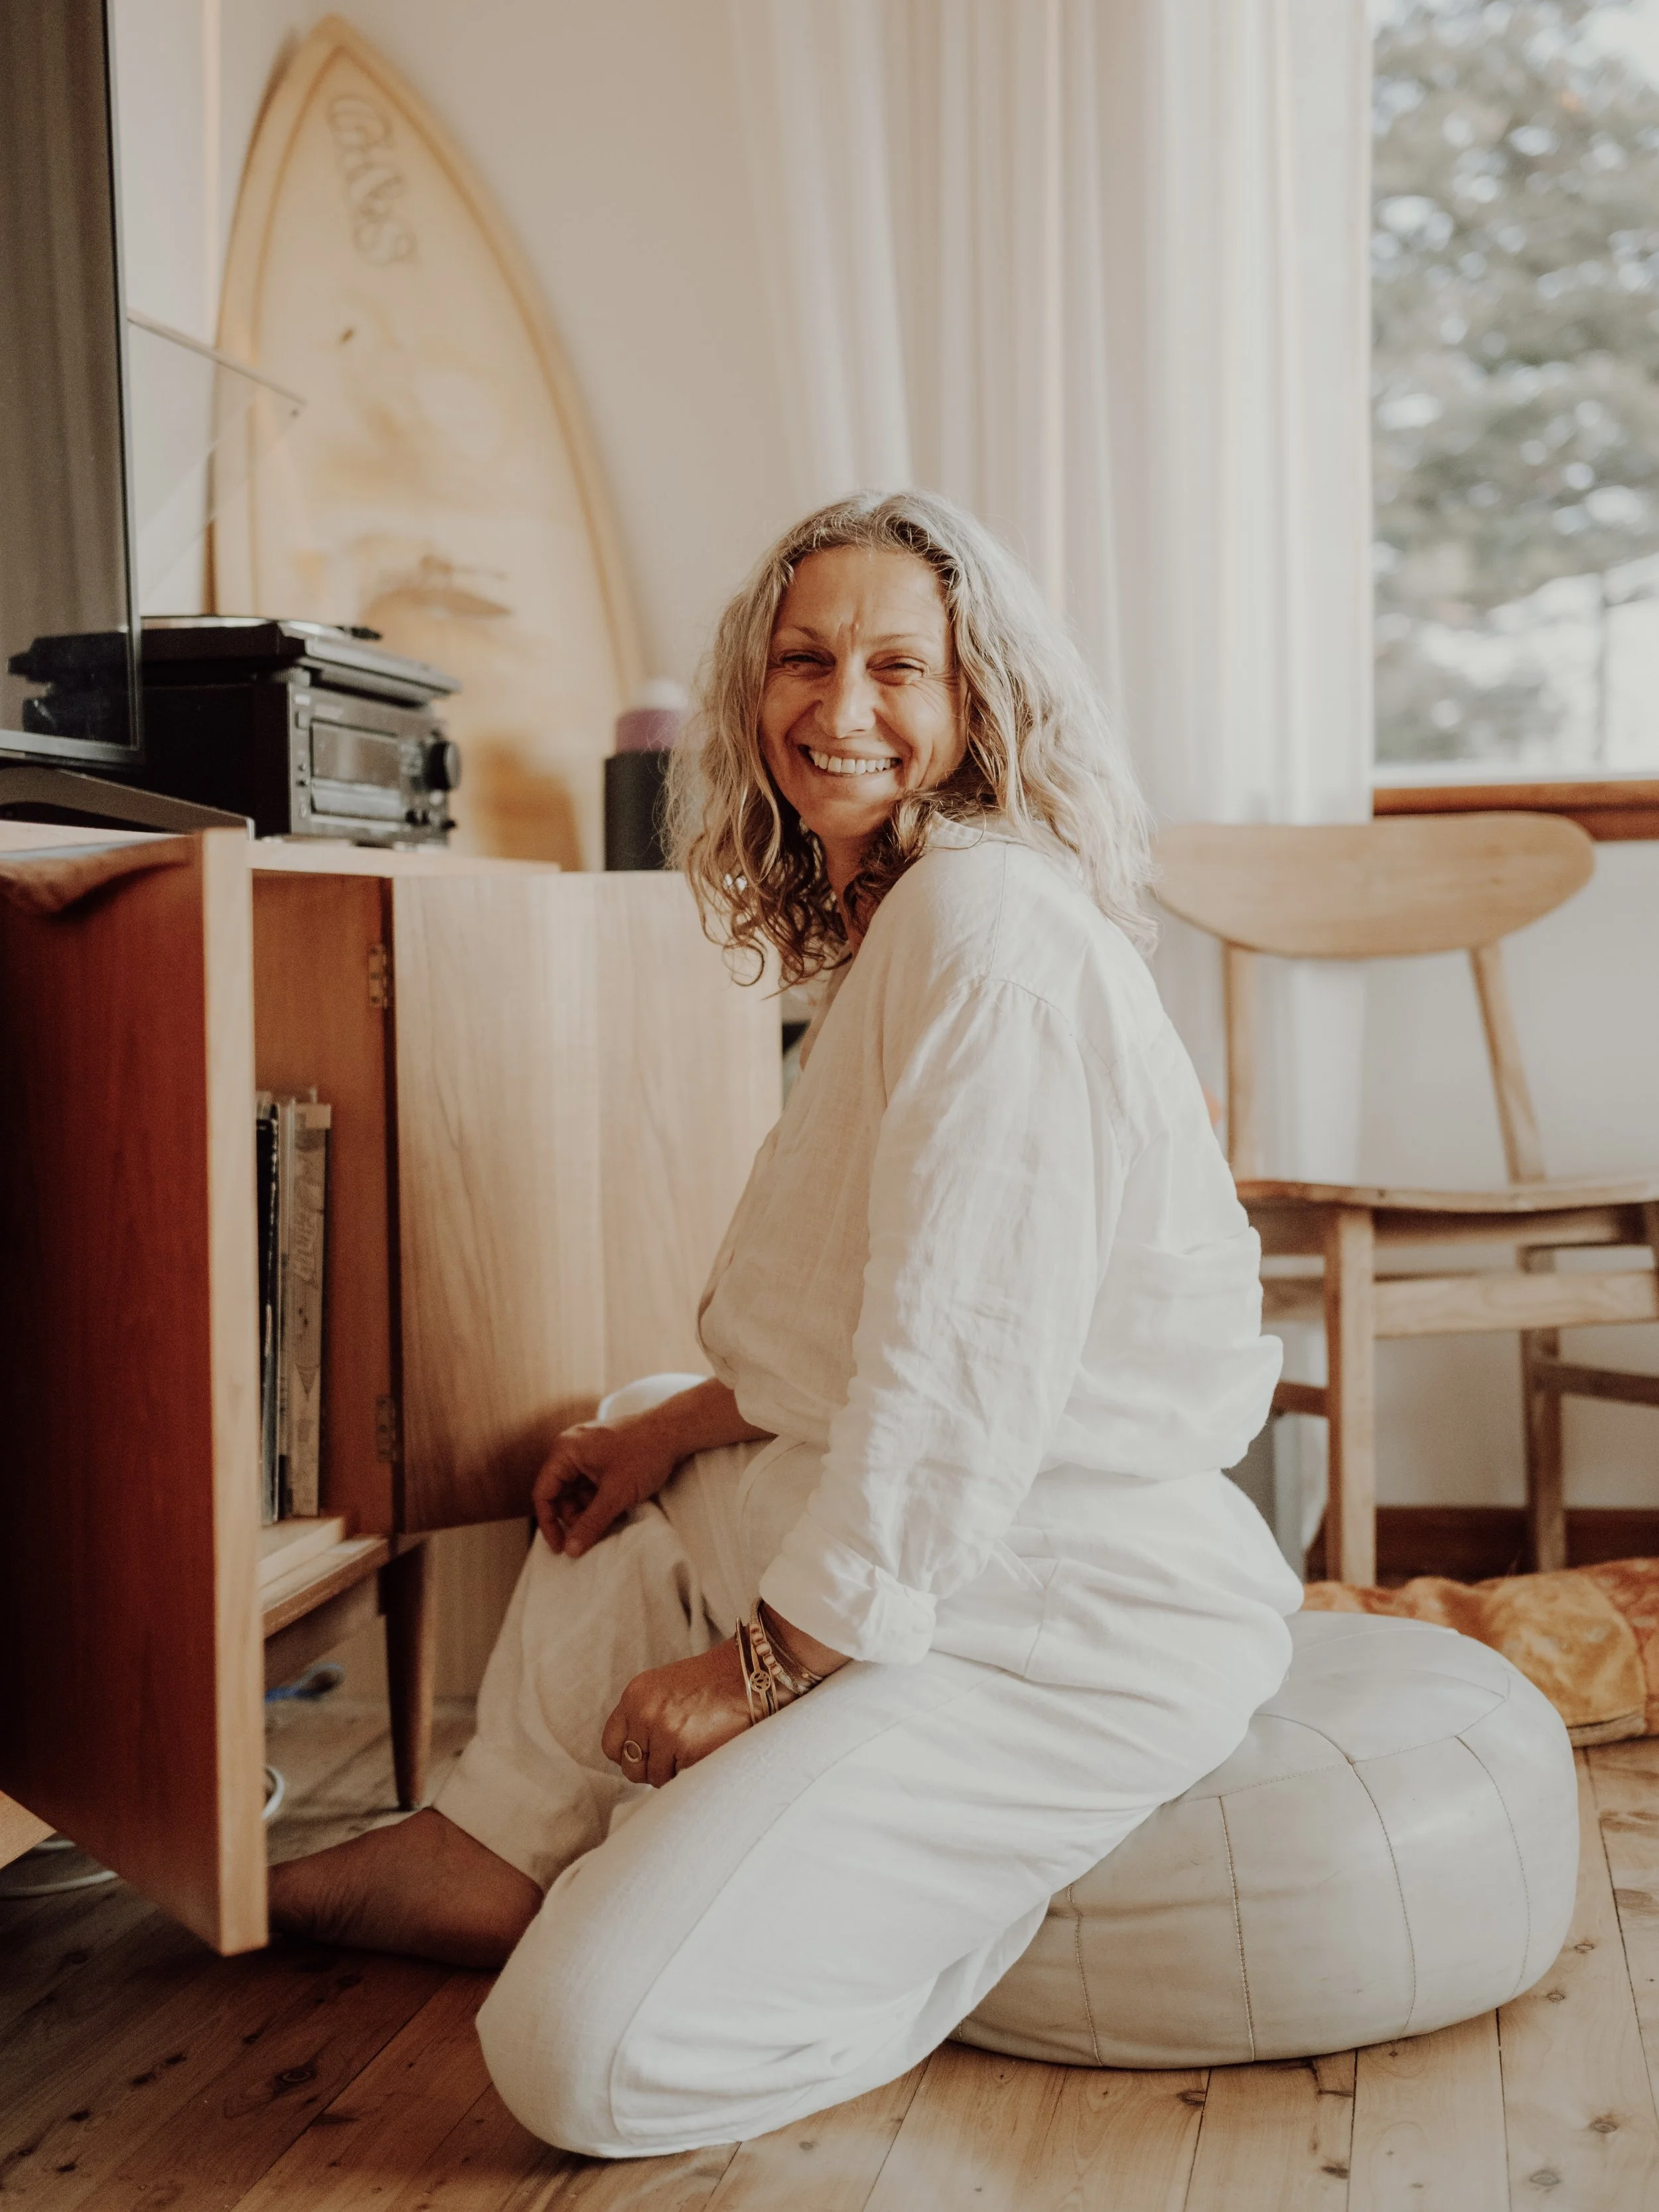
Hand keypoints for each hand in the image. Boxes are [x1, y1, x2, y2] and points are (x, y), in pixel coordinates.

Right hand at [531, 1411, 680, 1557]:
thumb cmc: (645, 1454)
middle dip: (575, 1517)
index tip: (559, 1547)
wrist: (675, 1430)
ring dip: (589, 1510)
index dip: (549, 1524)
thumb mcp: (616, 1495)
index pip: (543, 1493)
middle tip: (593, 1533)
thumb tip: (571, 1550)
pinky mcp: (602, 1455)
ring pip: (577, 1491)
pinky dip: (600, 1500)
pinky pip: (591, 1483)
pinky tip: (617, 1507)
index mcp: (566, 1450)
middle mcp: (571, 1448)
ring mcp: (587, 1450)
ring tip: (612, 1518)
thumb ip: (591, 1524)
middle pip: (560, 1494)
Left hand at [602, 1641, 753, 1786]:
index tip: (646, 1754)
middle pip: (631, 1768)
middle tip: (673, 1755)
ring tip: (694, 1748)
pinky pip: (678, 1779)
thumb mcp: (663, 1689)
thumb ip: (642, 1716)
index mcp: (635, 1695)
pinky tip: (705, 1749)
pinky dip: (691, 1772)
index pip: (610, 1745)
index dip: (629, 1754)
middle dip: (650, 1768)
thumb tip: (632, 1757)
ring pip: (655, 1777)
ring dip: (673, 1772)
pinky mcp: (686, 1748)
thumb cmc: (710, 1683)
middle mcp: (644, 1712)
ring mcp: (664, 1731)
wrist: (747, 1674)